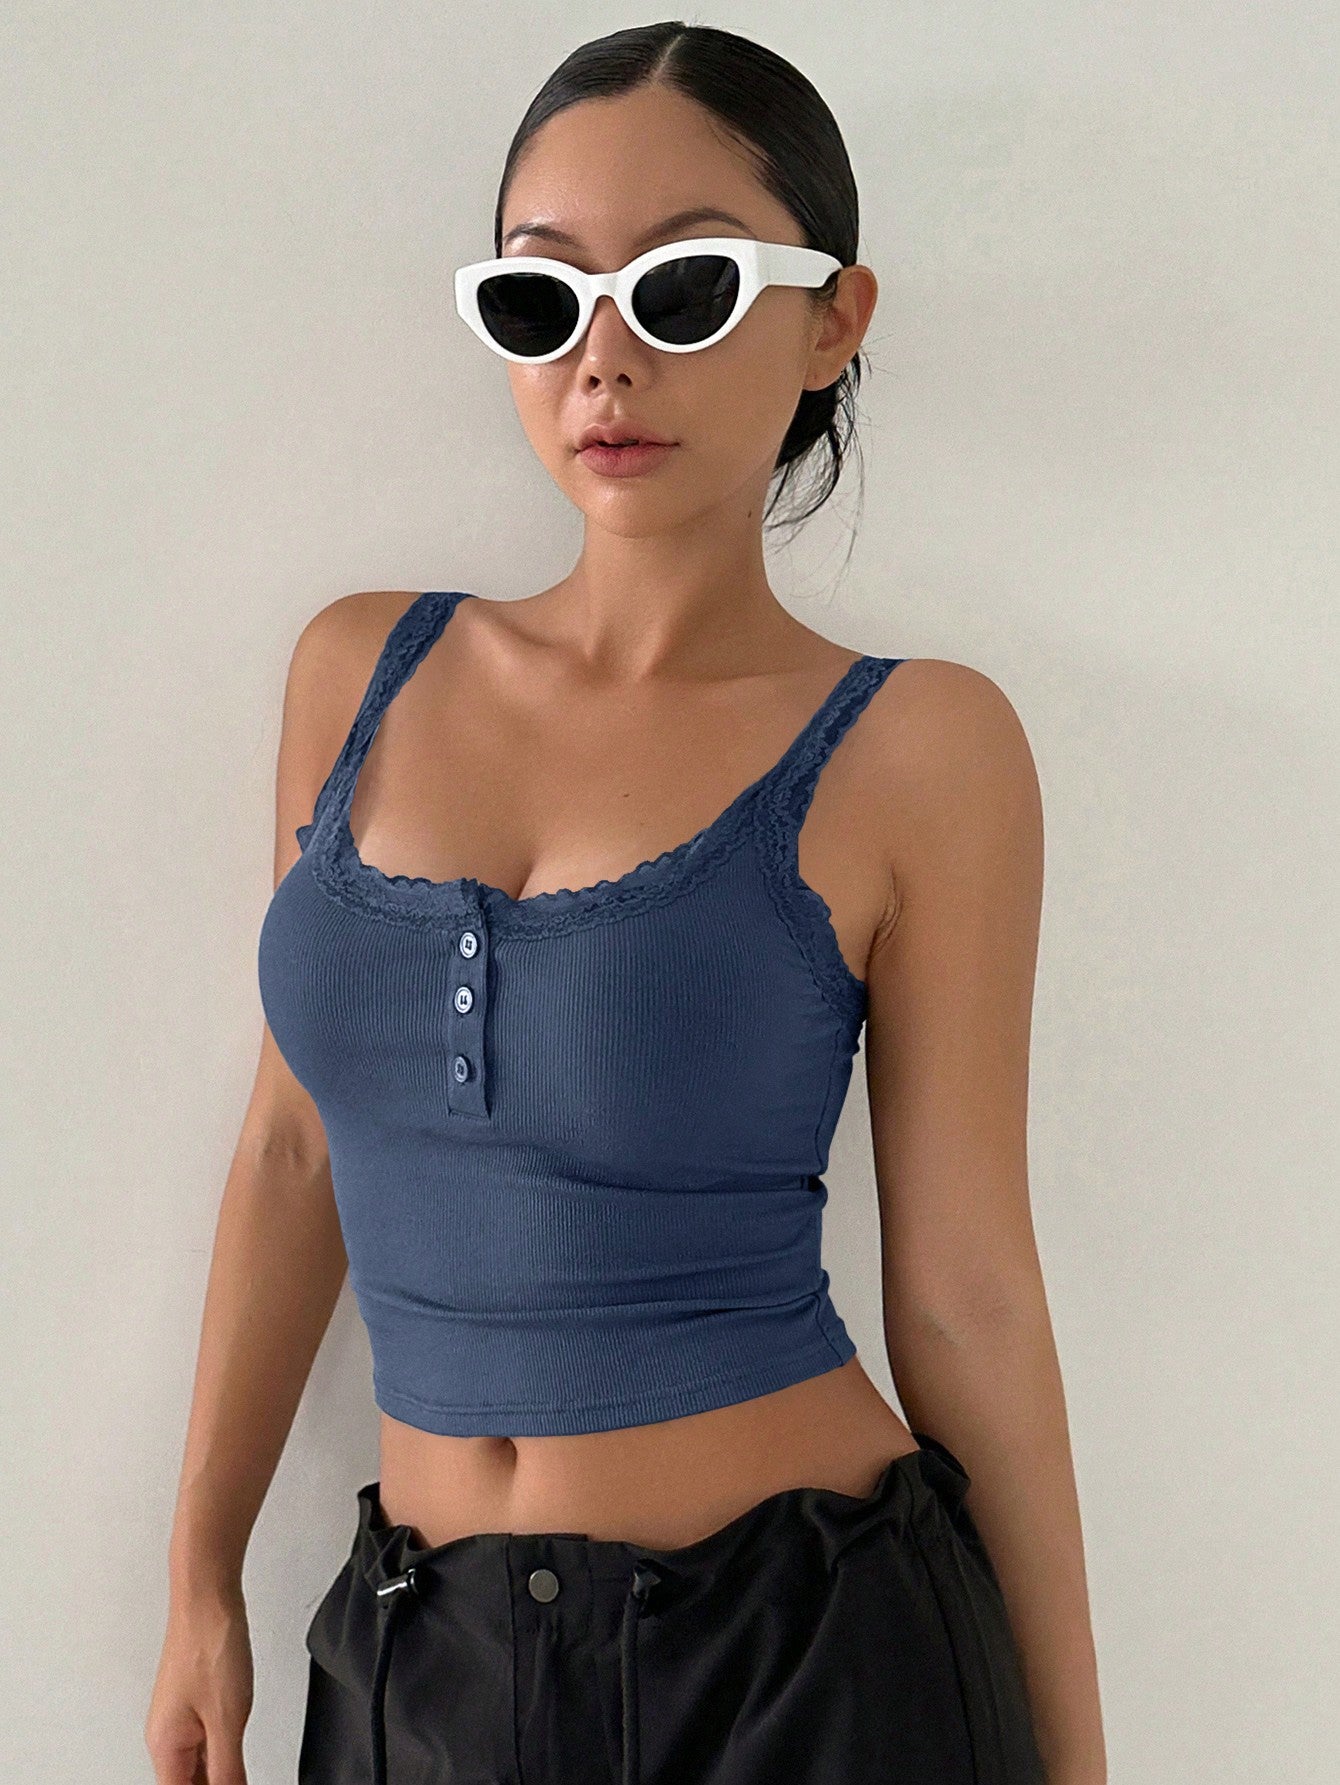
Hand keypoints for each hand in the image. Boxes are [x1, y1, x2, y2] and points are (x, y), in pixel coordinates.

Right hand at [145, 1585, 252, 1783]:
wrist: (208, 1598)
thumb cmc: (209, 1644)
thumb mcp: (228, 1719)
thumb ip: (228, 1769)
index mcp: (165, 1747)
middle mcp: (166, 1735)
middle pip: (187, 1783)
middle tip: (239, 1777)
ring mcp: (180, 1718)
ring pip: (196, 1767)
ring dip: (217, 1775)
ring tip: (240, 1772)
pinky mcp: (195, 1702)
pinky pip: (204, 1743)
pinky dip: (220, 1756)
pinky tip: (238, 1756)